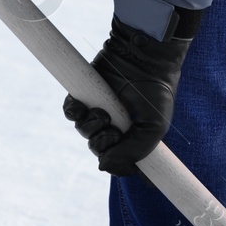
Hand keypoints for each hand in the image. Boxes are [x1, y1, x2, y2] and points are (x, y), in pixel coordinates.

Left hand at [64, 10, 201, 176]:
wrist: (143, 59)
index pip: (118, 163)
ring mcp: (98, 111)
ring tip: (102, 113)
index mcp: (132, 138)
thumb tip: (102, 165)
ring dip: (90, 127)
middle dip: (102, 144)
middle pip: (98, 149)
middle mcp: (115, 127)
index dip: (116, 166)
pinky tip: (83, 106)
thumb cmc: (154, 94)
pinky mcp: (85, 96)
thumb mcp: (153, 128)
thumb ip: (133, 152)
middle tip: (113, 131)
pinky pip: (70, 112)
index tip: (121, 161)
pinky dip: (74, 111)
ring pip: (83, 131)